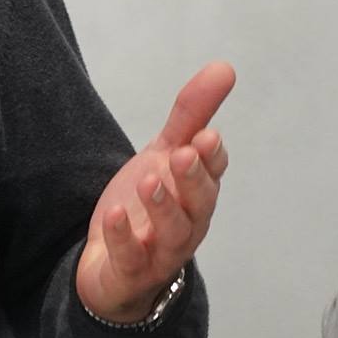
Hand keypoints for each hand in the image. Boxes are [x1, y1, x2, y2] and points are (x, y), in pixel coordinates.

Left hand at [75, 61, 234, 322]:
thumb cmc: (147, 206)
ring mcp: (161, 250)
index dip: (211, 156)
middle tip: (183, 154)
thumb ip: (190, 116)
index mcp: (197, 192)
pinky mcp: (131, 270)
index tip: (205, 135)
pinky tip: (115, 215)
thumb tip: (224, 67)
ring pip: (173, 232)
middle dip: (194, 178)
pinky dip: (124, 237)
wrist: (113, 264)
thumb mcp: (164, 154)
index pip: (213, 172)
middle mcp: (187, 223)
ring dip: (164, 206)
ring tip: (150, 181)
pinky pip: (131, 256)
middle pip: (198, 203)